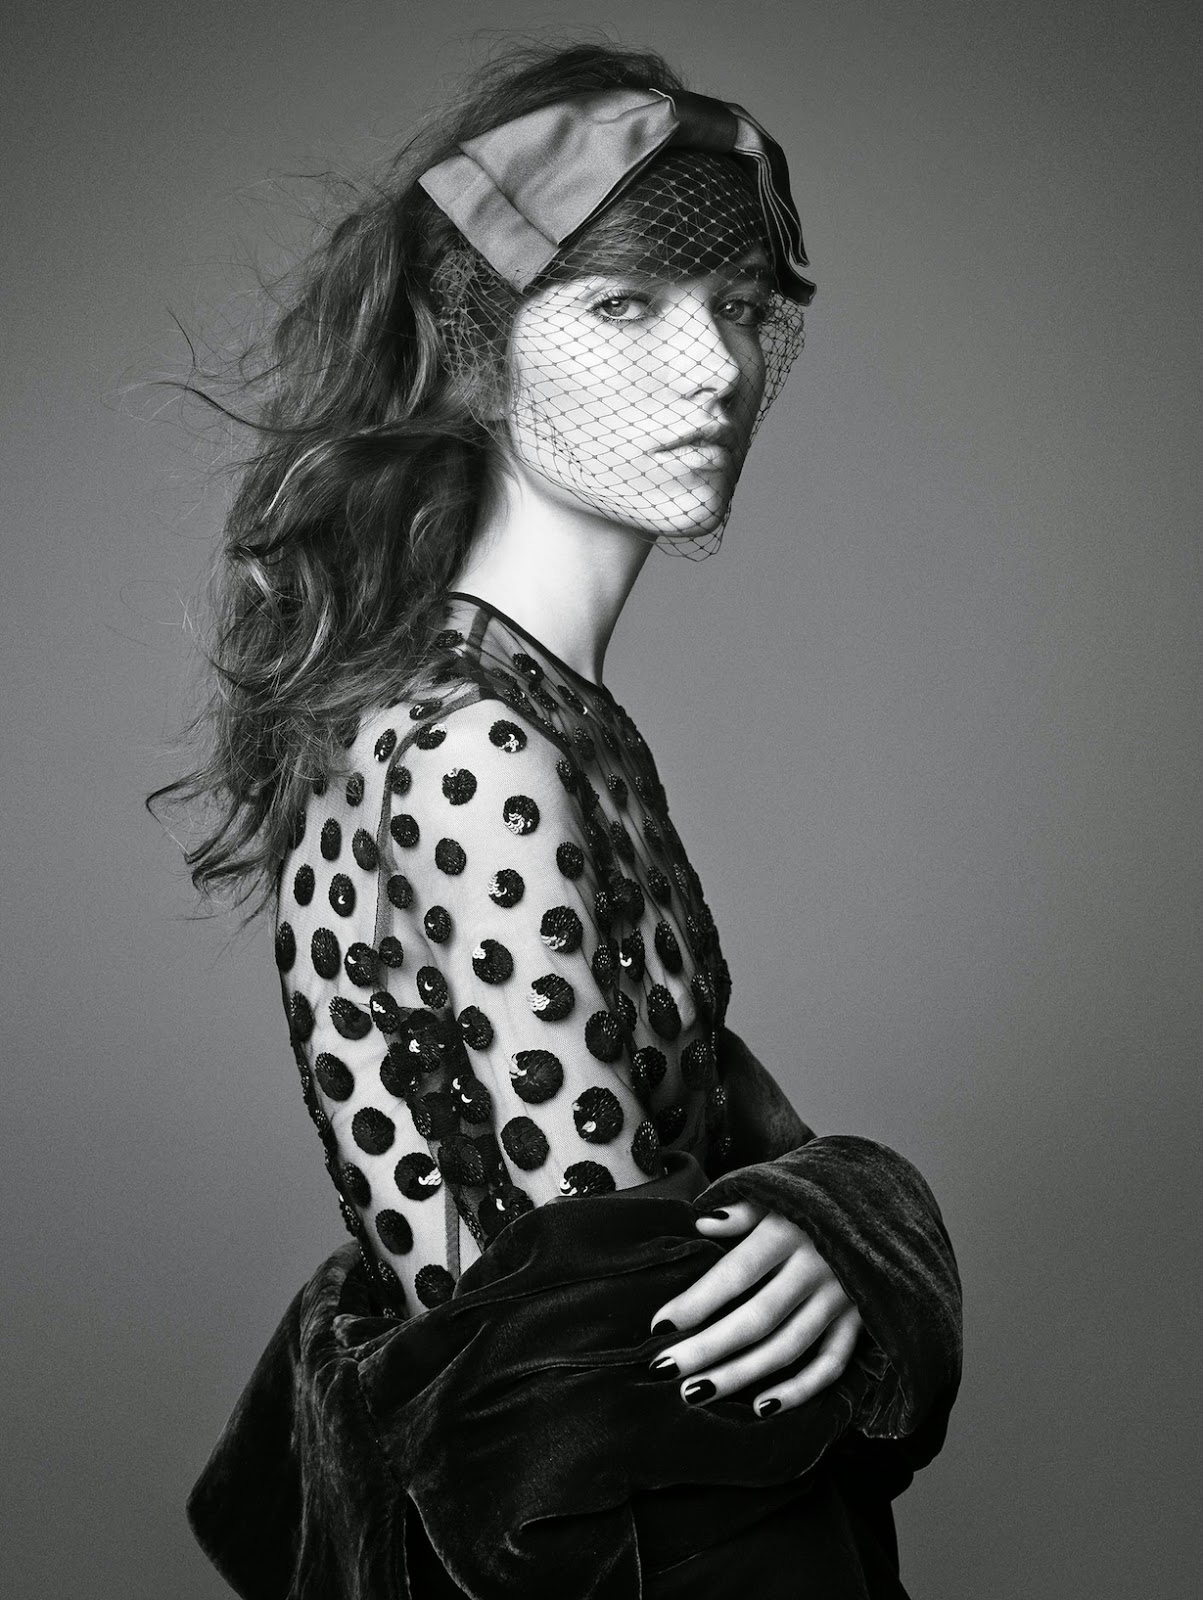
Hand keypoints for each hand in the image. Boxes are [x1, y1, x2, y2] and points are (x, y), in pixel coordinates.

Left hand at [647, 1200, 862, 1416]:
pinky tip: (760, 1406)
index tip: (658, 1324)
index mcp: (790, 1230)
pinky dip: (799, 1390)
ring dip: (741, 1375)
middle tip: (664, 1369)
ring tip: (695, 1392)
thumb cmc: (811, 1198)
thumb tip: (701, 1223)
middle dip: (707, 1348)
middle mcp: (818, 1268)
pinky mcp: (862, 1321)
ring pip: (788, 1348)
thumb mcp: (777, 1189)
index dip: (697, 1301)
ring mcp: (843, 1299)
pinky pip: (831, 1365)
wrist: (881, 1203)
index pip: (736, 1273)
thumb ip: (741, 1209)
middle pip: (757, 1319)